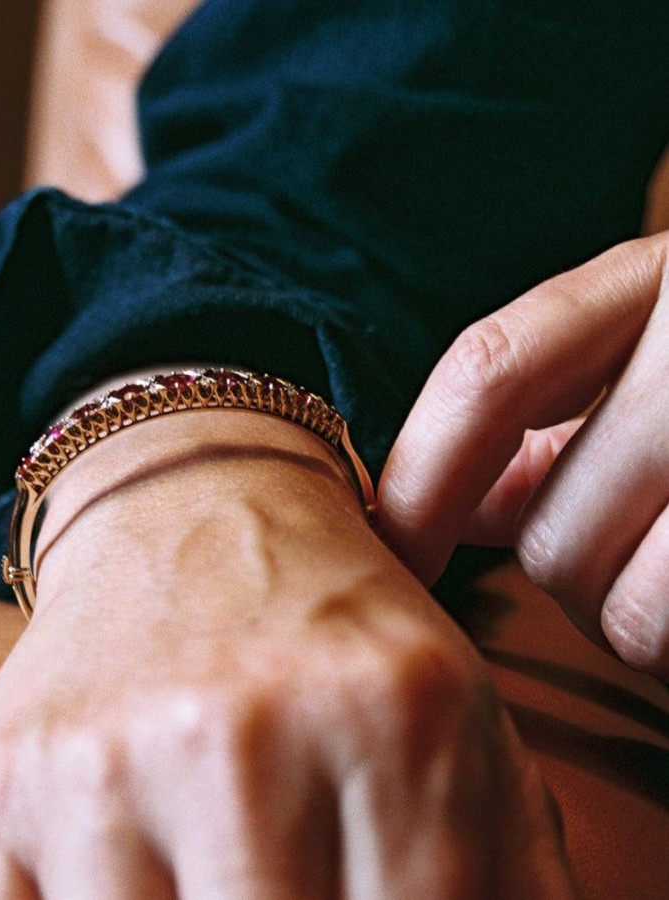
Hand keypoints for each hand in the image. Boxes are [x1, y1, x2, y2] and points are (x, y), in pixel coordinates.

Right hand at [0, 411, 571, 897]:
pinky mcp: (2, 782)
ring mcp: (103, 762)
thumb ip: (505, 858)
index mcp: (394, 718)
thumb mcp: (458, 706)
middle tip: (296, 882)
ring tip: (217, 877)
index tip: (367, 899)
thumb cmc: (326, 615)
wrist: (187, 505)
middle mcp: (237, 737)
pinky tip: (138, 883)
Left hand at [379, 232, 668, 677]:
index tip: (399, 551)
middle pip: (551, 530)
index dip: (419, 477)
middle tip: (633, 546)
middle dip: (569, 571)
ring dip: (638, 619)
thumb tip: (442, 505)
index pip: (489, 371)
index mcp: (663, 277)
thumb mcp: (651, 360)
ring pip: (627, 610)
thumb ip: (538, 423)